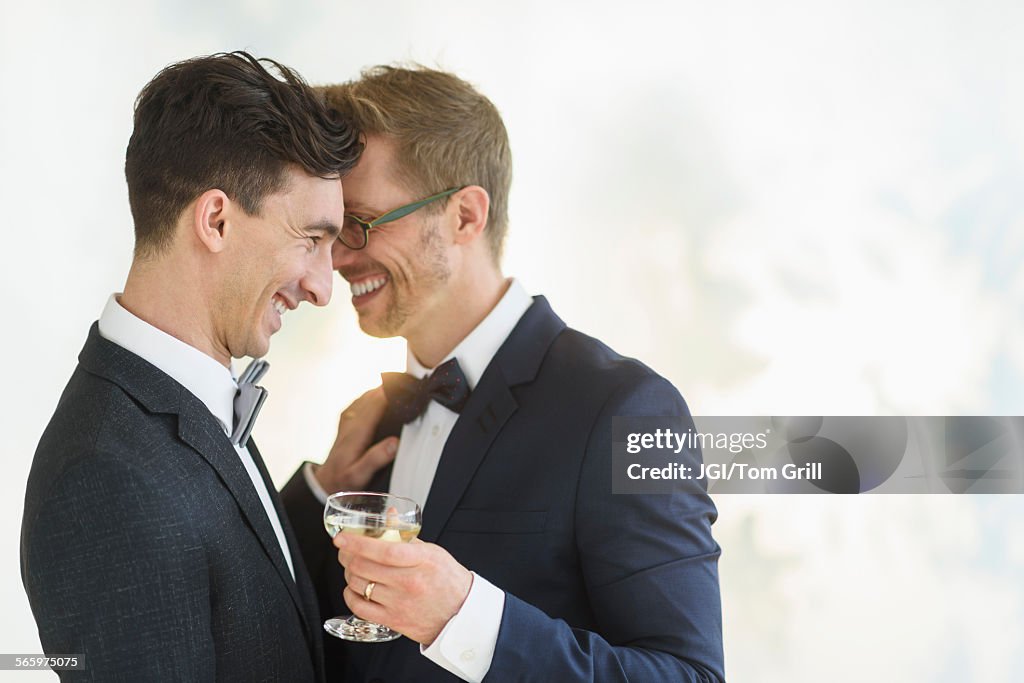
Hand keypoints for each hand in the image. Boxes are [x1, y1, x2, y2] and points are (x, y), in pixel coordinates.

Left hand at [315, 387, 397, 493]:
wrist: (325, 481)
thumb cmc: (344, 479)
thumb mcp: (359, 475)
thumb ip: (376, 459)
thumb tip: (395, 443)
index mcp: (356, 433)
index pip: (375, 404)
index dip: (391, 393)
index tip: (406, 387)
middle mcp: (350, 422)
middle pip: (371, 396)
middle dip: (389, 388)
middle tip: (408, 382)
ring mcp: (347, 420)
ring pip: (366, 396)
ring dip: (381, 389)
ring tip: (399, 385)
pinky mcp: (346, 421)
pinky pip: (361, 400)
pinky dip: (373, 395)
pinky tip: (381, 394)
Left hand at [334, 534, 472, 644]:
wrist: (460, 614)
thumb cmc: (448, 580)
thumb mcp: (433, 552)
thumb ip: (407, 536)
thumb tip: (389, 515)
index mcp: (422, 561)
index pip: (384, 549)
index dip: (358, 542)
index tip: (342, 537)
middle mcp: (409, 583)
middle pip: (365, 566)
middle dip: (347, 555)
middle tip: (345, 549)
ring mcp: (400, 603)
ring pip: (359, 585)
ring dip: (349, 573)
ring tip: (353, 567)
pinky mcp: (393, 621)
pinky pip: (360, 608)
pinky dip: (350, 595)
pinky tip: (354, 588)